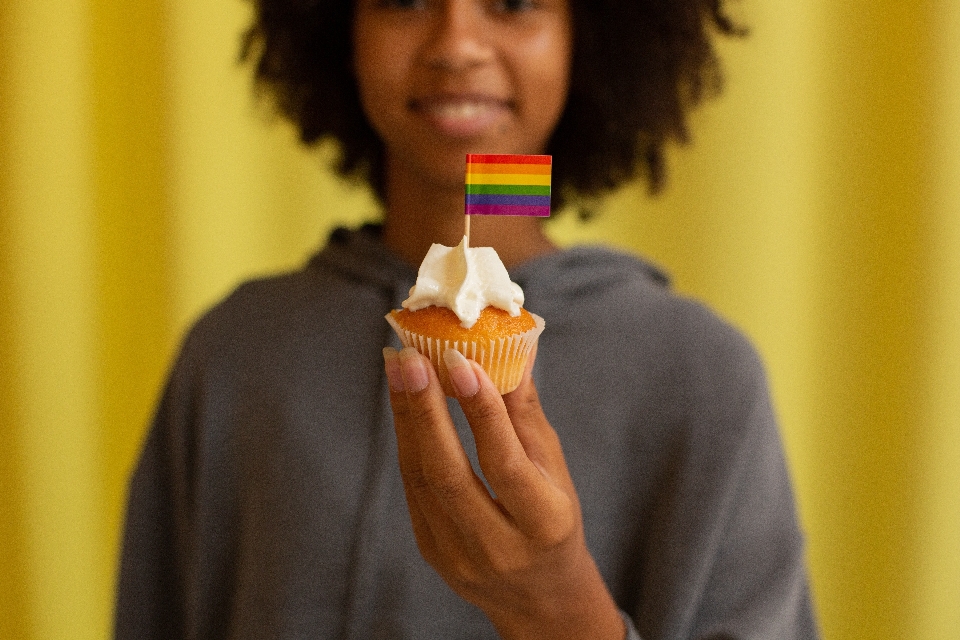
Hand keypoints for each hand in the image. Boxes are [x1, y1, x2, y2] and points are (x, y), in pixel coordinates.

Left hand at [382, 346, 624, 639]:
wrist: (539, 597)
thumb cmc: (553, 520)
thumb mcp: (555, 470)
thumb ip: (527, 415)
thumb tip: (514, 350)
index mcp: (543, 524)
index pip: (505, 464)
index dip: (481, 412)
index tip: (460, 362)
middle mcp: (498, 547)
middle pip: (449, 475)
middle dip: (424, 411)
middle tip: (409, 357)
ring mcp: (458, 556)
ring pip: (422, 479)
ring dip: (406, 418)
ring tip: (398, 367)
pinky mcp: (431, 552)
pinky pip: (413, 489)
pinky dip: (407, 441)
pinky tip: (403, 403)